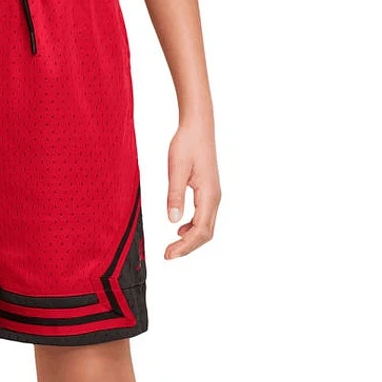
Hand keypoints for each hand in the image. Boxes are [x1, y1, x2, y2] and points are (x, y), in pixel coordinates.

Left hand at [165, 121, 220, 259]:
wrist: (198, 127)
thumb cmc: (187, 144)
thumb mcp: (176, 170)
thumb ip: (175, 196)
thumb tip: (173, 221)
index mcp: (208, 195)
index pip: (200, 231)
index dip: (185, 246)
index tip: (168, 254)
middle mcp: (214, 198)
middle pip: (205, 234)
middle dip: (187, 248)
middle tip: (167, 255)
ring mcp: (213, 195)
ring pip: (206, 227)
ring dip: (190, 240)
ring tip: (172, 247)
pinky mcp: (208, 192)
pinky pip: (204, 217)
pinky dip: (193, 229)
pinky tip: (180, 230)